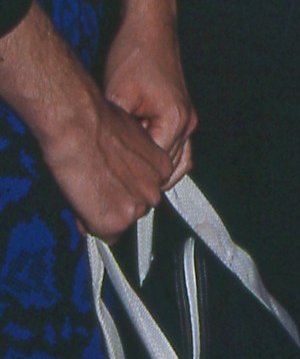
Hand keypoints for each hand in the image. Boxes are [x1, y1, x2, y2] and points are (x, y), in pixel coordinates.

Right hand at [41, 88, 175, 238]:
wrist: (79, 125)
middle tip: (96, 186)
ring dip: (104, 212)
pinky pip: (105, 234)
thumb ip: (129, 164)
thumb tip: (119, 176)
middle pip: (135, 209)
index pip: (146, 192)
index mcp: (162, 168)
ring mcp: (136, 207)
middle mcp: (154, 190)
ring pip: (119, 221)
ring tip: (86, 188)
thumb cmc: (96, 124)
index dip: (124, 190)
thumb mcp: (127, 140)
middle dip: (116, 202)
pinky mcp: (116, 220)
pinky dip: (91, 223)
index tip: (112, 185)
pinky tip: (81, 200)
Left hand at [103, 13, 196, 186]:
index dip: (133, 181)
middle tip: (118, 192)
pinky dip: (162, 158)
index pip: (157, 169)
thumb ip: (117, 131)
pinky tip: (139, 161)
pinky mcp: (182, 113)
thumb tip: (103, 158)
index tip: (113, 189)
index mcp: (175, 121)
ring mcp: (188, 118)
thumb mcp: (116, 95)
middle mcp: (188, 123)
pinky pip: (177, 147)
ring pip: (178, 162)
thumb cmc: (135, 56)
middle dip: (145, 182)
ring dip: (156, 172)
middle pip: (170, 170)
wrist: (151, 28)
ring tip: (129, 183)